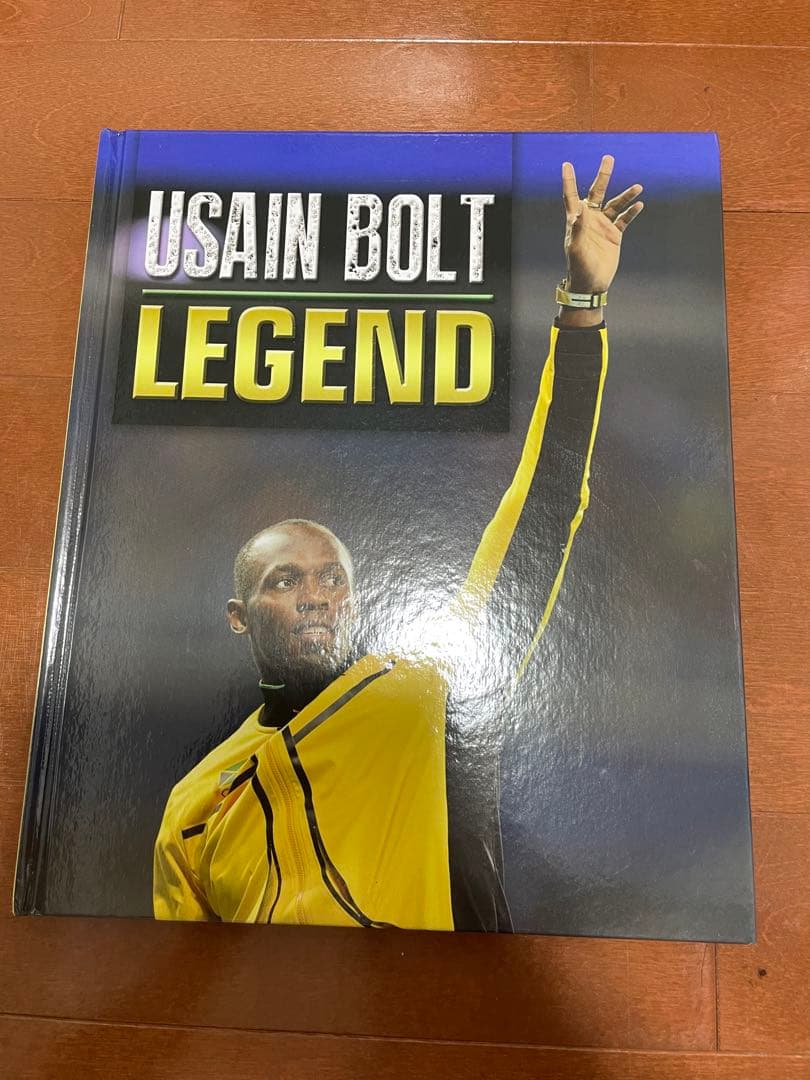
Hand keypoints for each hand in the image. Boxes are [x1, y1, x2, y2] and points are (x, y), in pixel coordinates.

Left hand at [562, 155, 643, 294]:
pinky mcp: (614, 235)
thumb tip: (581, 207)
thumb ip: (578, 227)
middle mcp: (590, 219)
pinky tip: (639, 204)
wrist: (591, 283)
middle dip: (603, 176)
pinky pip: (624, 219)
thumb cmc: (579, 267)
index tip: (567, 164)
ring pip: (615, 204)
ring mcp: (603, 226)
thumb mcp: (576, 248)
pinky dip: (632, 212)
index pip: (571, 196)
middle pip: (596, 192)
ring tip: (638, 187)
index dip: (569, 181)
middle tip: (608, 158)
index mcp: (576, 221)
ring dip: (626, 195)